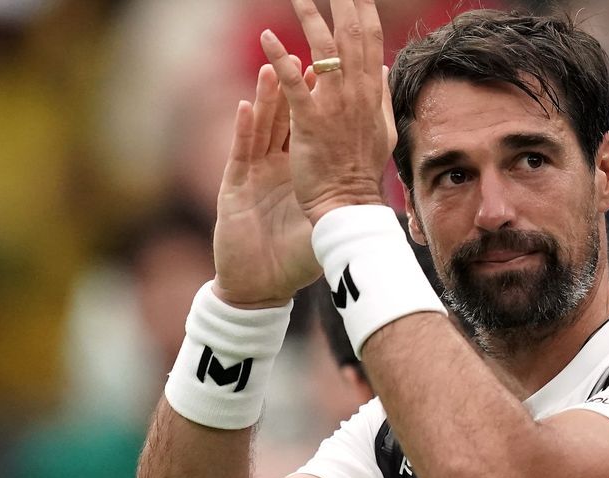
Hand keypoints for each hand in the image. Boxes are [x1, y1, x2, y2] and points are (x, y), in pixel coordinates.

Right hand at [212, 64, 322, 307]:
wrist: (262, 287)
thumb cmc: (294, 260)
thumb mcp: (325, 225)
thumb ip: (343, 201)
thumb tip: (375, 185)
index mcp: (299, 174)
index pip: (309, 131)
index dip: (319, 106)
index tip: (333, 78)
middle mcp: (275, 169)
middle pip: (284, 121)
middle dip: (293, 90)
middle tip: (305, 58)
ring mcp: (254, 176)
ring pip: (261, 130)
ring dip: (267, 100)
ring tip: (272, 68)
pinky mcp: (234, 189)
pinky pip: (240, 154)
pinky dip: (244, 131)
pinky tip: (246, 107)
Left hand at [260, 0, 397, 224]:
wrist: (349, 205)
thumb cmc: (360, 170)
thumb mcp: (381, 129)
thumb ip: (380, 95)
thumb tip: (380, 66)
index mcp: (370, 93)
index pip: (369, 39)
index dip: (362, 8)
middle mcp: (355, 94)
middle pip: (350, 34)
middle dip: (342, 1)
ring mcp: (334, 107)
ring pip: (323, 51)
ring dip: (309, 17)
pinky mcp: (310, 123)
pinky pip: (293, 85)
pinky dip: (280, 60)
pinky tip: (266, 37)